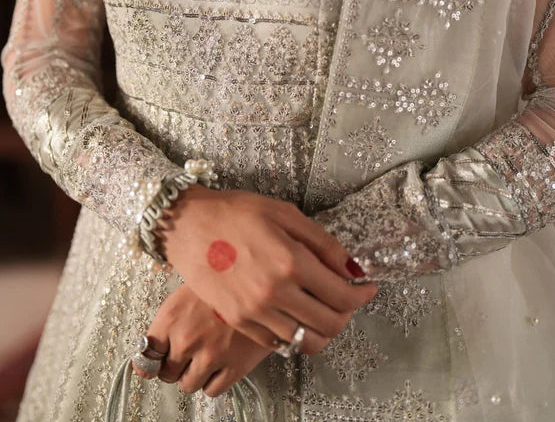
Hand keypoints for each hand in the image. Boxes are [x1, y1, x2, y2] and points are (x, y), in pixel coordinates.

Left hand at [131, 283, 270, 397]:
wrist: (263, 279)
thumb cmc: (226, 280)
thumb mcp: (190, 288)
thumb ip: (169, 320)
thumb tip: (149, 349)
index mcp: (171, 316)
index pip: (147, 354)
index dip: (153, 358)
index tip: (157, 360)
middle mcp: (186, 338)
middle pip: (167, 373)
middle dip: (176, 365)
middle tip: (189, 353)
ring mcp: (210, 355)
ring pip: (188, 385)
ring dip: (195, 375)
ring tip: (206, 356)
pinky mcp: (233, 367)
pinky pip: (212, 390)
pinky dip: (214, 381)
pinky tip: (220, 363)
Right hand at [153, 184, 378, 351]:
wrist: (187, 226)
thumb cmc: (235, 212)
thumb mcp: (285, 213)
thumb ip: (323, 243)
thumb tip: (353, 268)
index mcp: (291, 261)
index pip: (343, 295)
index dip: (362, 294)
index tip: (367, 287)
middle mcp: (275, 293)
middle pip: (330, 324)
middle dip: (348, 313)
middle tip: (348, 298)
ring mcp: (255, 312)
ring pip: (307, 340)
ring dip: (323, 327)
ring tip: (323, 306)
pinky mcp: (239, 322)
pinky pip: (280, 343)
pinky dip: (296, 334)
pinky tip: (296, 312)